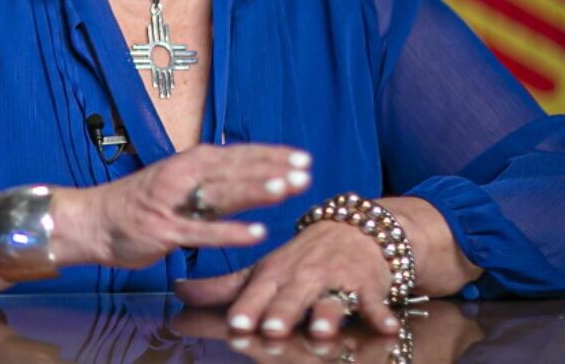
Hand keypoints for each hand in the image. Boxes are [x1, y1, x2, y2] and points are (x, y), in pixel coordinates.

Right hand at [51, 143, 312, 269]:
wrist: (92, 221)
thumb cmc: (138, 204)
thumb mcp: (177, 184)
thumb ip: (210, 179)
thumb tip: (248, 169)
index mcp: (189, 163)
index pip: (237, 155)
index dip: (270, 156)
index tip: (303, 158)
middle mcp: (183, 175)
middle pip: (234, 169)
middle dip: (272, 169)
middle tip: (306, 170)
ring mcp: (172, 202)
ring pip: (220, 193)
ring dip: (255, 190)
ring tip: (287, 188)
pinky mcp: (164, 230)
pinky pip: (202, 231)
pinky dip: (230, 232)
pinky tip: (256, 233)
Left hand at [174, 214, 398, 338]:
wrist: (355, 233)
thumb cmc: (300, 261)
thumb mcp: (261, 270)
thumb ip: (221, 288)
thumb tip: (176, 293)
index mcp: (274, 274)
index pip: (257, 294)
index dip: (246, 309)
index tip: (235, 326)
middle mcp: (303, 277)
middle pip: (291, 299)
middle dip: (281, 313)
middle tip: (271, 329)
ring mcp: (336, 282)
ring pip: (331, 302)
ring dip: (326, 316)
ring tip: (322, 331)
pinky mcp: (368, 286)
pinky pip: (375, 303)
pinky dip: (382, 314)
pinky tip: (388, 326)